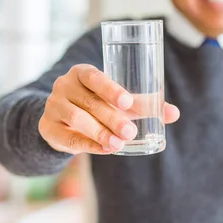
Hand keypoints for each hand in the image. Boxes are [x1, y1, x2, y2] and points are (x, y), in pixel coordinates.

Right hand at [39, 64, 179, 154]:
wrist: (60, 118)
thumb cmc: (96, 103)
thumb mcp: (116, 101)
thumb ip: (143, 105)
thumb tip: (174, 113)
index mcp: (81, 73)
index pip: (94, 76)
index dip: (110, 88)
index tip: (127, 102)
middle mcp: (64, 86)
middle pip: (90, 102)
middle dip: (112, 118)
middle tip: (131, 131)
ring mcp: (53, 106)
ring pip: (77, 119)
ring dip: (100, 132)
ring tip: (119, 143)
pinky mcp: (48, 127)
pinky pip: (68, 137)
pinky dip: (88, 145)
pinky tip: (105, 150)